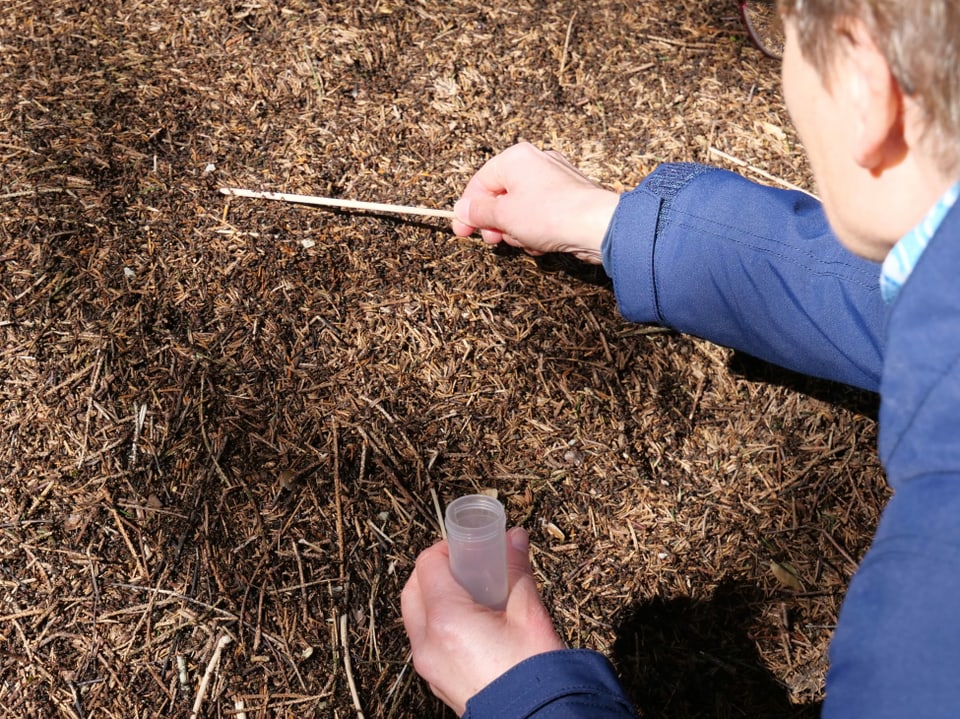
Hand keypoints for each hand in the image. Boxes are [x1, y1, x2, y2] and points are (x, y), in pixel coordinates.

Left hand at [401, 528, 565, 715]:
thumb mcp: (529, 612)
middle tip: (467, 566)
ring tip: (472, 595)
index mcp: (446, 620)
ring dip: (434, 598)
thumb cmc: (535, 671)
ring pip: (416, 618)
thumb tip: (514, 537)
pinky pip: (426, 643)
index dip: (446, 548)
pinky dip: (437, 624)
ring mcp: (428, 667)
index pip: (427, 566)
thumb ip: (516, 569)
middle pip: (413, 591)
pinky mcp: (436, 683)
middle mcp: (428, 644)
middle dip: (434, 571)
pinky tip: (472, 623)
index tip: (469, 546)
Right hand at [452, 143, 620, 263]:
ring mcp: (555, 181)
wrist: (597, 227)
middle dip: (496, 223)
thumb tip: (461, 210)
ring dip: (517, 231)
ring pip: (520, 209)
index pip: (481, 182)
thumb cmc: (550, 214)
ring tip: (526, 241)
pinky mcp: (568, 199)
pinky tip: (542, 243)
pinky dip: (536, 231)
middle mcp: (536, 163)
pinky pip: (540, 216)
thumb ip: (478, 212)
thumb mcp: (503, 216)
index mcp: (516, 158)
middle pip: (500, 196)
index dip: (469, 209)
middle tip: (495, 240)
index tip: (462, 231)